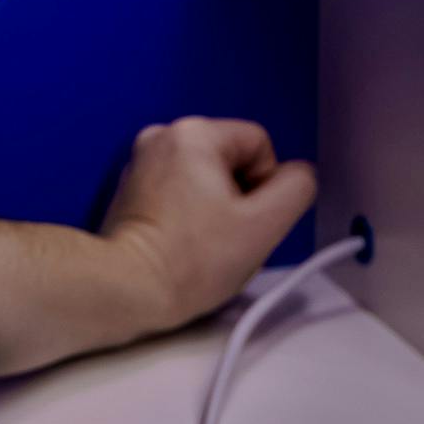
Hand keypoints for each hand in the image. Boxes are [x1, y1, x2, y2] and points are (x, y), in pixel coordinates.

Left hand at [100, 117, 317, 334]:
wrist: (126, 290)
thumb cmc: (191, 261)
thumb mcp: (264, 225)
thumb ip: (296, 188)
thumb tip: (297, 176)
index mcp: (195, 133)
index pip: (260, 146)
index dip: (265, 187)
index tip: (244, 221)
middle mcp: (163, 136)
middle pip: (232, 160)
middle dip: (239, 197)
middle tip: (224, 236)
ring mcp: (141, 162)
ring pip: (207, 177)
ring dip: (215, 207)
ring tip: (201, 242)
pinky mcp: (131, 189)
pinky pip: (179, 190)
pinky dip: (188, 214)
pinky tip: (182, 243)